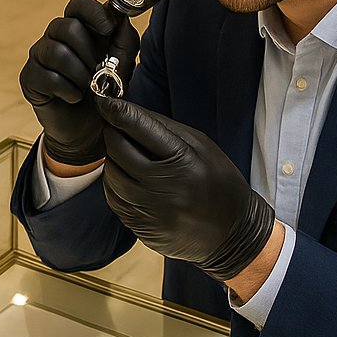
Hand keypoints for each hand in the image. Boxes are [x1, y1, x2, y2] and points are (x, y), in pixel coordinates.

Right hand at [20, 0, 139, 167]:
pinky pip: (47, 76)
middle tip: (96, 70)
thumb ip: (124, 42)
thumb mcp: (122, 67)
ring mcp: (39, 57)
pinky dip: (68, 90)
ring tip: (87, 87)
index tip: (107, 29)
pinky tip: (73, 97)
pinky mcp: (30, 78)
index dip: (93, 12)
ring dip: (80, 74)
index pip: (79, 5)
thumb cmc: (104, 93)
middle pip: (67, 26)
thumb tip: (122, 18)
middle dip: (88, 52)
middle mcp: (56, 38)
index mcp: (80, 30)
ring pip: (56, 51)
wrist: (89, 130)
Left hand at [96, 95, 275, 281]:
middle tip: (115, 125)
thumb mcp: (202, 147)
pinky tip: (130, 177)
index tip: (104, 101)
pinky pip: (113, 196)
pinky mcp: (139, 227)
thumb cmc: (219, 182)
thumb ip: (165, 127)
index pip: (139, 128)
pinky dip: (115, 181)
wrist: (232, 235)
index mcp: (183, 162)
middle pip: (117, 149)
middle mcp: (162, 188)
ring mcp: (148, 211)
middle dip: (112, 131)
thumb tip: (128, 111)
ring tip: (127, 152)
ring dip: (112, 157)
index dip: (117, 111)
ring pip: (110, 173)